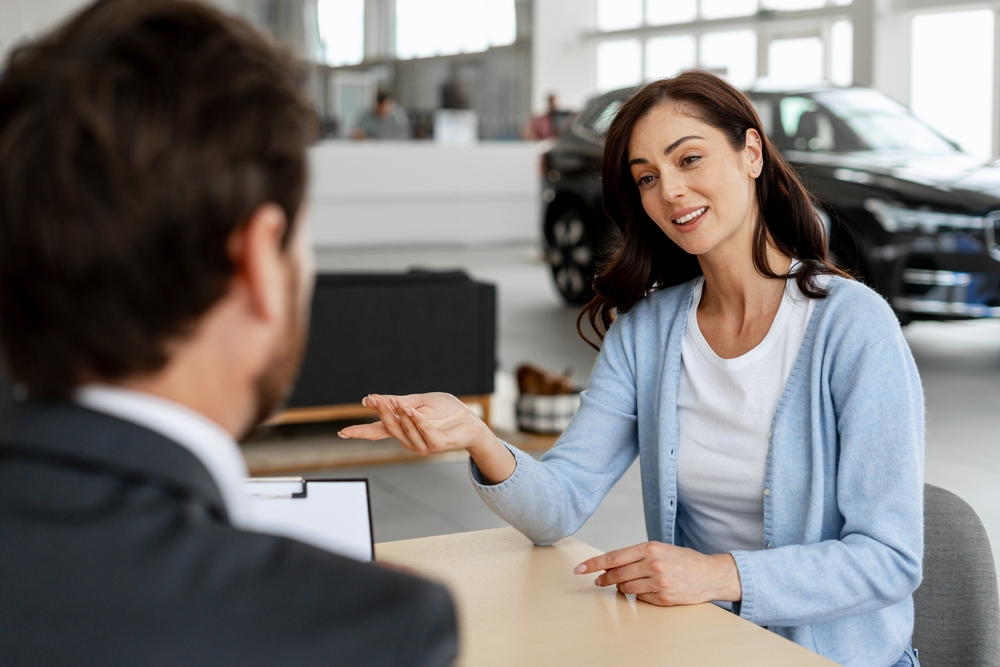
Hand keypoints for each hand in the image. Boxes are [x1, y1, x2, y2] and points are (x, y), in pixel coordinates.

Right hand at [338, 393, 515, 483]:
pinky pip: (423, 433)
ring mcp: (422, 445)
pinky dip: (417, 422)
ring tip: (396, 402)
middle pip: (388, 429)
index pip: (377, 432)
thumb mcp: (418, 401)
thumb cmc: (445, 411)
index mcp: (403, 429)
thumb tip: (372, 399)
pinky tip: (411, 411)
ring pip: (404, 431)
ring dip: (399, 416)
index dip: (360, 432)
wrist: (470, 420)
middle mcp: (409, 440)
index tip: (342, 433)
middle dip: (381, 414)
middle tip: (374, 399)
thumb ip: (397, 401)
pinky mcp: (436, 445)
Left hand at [573, 541, 741, 605]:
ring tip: (628, 585)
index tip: (580, 568)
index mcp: (650, 548)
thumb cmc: (683, 560)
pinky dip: (639, 596)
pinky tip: (647, 590)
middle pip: (617, 574)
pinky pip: (641, 599)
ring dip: (622, 588)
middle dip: (604, 579)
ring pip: (627, 589)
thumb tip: (611, 565)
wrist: (711, 574)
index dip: (594, 564)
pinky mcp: (664, 597)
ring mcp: (658, 582)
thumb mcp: (660, 549)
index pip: (614, 557)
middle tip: (599, 582)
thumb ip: (637, 555)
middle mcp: (653, 564)